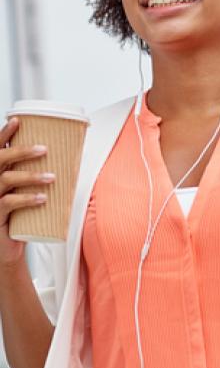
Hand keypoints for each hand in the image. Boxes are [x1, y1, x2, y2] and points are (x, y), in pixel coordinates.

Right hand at [0, 117, 54, 268]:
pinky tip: (42, 198)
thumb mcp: (25, 192)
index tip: (17, 120)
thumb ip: (36, 175)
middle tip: (45, 149)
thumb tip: (67, 157)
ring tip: (52, 177)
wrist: (6, 248)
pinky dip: (27, 199)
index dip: (4, 134)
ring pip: (6, 179)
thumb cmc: (20, 216)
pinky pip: (8, 204)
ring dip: (31, 176)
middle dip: (21, 151)